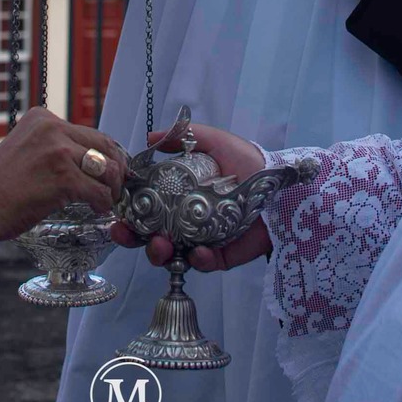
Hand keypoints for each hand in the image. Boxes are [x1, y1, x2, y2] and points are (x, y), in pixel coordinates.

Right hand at [0, 108, 125, 248]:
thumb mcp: (25, 148)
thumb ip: (53, 146)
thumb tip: (88, 159)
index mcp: (42, 117)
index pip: (89, 131)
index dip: (105, 153)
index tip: (109, 168)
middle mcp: (52, 128)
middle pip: (103, 145)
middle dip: (116, 167)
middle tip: (116, 185)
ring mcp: (59, 151)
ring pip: (106, 168)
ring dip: (112, 187)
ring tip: (107, 200)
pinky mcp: (63, 178)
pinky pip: (99, 191)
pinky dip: (103, 203)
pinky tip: (97, 209)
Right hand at [107, 119, 270, 271]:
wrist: (284, 187)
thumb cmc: (251, 162)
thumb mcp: (216, 142)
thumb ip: (185, 136)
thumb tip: (149, 138)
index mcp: (181, 195)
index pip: (146, 206)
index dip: (129, 210)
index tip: (117, 210)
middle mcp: (186, 219)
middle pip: (149, 234)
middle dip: (132, 237)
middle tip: (125, 233)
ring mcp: (201, 240)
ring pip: (170, 254)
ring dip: (158, 252)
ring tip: (161, 244)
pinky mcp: (221, 257)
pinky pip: (203, 264)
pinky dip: (198, 260)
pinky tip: (198, 252)